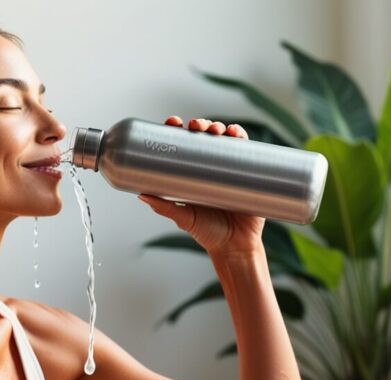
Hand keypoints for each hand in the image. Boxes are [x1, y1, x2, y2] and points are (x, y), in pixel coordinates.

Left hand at [138, 116, 264, 257]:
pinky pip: (246, 150)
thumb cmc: (208, 234)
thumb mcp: (183, 218)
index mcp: (192, 173)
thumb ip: (165, 207)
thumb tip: (142, 194)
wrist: (235, 247)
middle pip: (204, 136)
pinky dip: (241, 137)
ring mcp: (230, 168)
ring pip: (224, 139)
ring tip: (215, 130)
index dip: (177, 130)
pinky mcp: (248, 172)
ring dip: (219, 126)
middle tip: (195, 125)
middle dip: (200, 124)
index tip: (172, 122)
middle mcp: (211, 167)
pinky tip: (236, 133)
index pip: (183, 144)